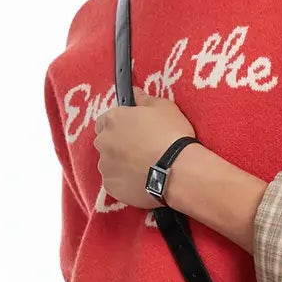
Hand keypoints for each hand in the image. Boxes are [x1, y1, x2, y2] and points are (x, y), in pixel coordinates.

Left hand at [93, 93, 197, 210]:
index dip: (118, 126)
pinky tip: (141, 181)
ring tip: (143, 168)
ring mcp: (105, 167)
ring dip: (120, 165)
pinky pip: (115, 183)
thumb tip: (134, 93)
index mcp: (113, 119)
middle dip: (118, 145)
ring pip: (108, 164)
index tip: (131, 131)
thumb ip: (144, 99)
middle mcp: (103, 142)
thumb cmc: (171, 135)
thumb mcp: (163, 107)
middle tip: (140, 150)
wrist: (178, 171)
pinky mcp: (111, 187)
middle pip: (105, 143)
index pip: (104, 121)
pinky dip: (125, 182)